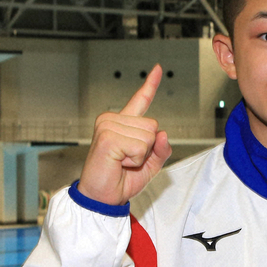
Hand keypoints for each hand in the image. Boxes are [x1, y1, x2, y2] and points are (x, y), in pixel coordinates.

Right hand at [77, 65, 171, 205]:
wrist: (103, 198)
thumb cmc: (121, 181)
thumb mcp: (150, 165)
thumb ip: (161, 149)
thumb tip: (164, 134)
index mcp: (123, 124)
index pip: (140, 100)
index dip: (150, 85)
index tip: (158, 68)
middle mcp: (113, 120)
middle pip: (153, 126)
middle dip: (147, 149)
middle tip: (126, 160)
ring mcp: (108, 126)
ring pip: (148, 137)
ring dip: (140, 156)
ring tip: (121, 162)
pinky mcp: (107, 137)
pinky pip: (139, 147)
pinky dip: (134, 160)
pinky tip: (118, 162)